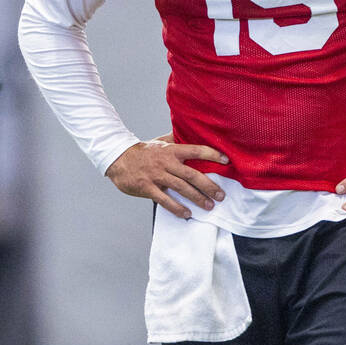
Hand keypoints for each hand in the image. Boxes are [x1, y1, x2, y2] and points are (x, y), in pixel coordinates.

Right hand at [105, 139, 228, 218]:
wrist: (119, 159)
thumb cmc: (143, 151)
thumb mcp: (161, 142)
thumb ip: (177, 139)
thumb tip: (191, 131)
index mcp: (171, 150)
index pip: (196, 151)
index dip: (212, 155)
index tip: (226, 161)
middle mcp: (166, 162)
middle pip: (191, 175)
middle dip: (209, 185)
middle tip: (221, 195)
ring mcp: (157, 175)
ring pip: (181, 188)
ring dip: (197, 198)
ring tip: (209, 206)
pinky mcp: (147, 188)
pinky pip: (165, 200)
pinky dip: (177, 208)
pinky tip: (187, 213)